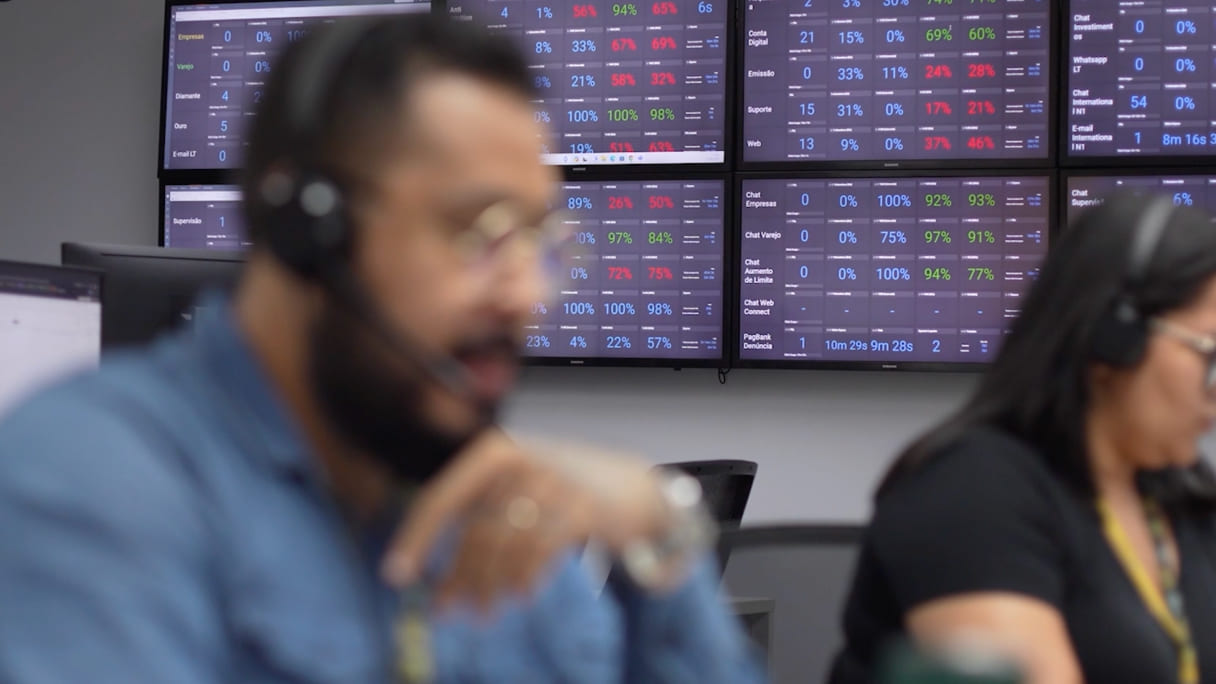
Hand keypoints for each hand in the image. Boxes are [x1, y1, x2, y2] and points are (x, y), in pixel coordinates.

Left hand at [380, 430, 673, 608]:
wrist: (632, 487)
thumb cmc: (559, 494)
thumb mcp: (513, 493)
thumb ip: (476, 525)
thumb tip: (435, 584)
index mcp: (495, 451)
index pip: (442, 498)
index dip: (415, 539)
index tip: (395, 576)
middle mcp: (522, 460)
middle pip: (474, 531)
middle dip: (456, 576)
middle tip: (446, 610)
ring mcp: (556, 482)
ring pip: (504, 546)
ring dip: (488, 585)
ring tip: (483, 610)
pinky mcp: (585, 508)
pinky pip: (540, 552)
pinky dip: (524, 579)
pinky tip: (518, 595)